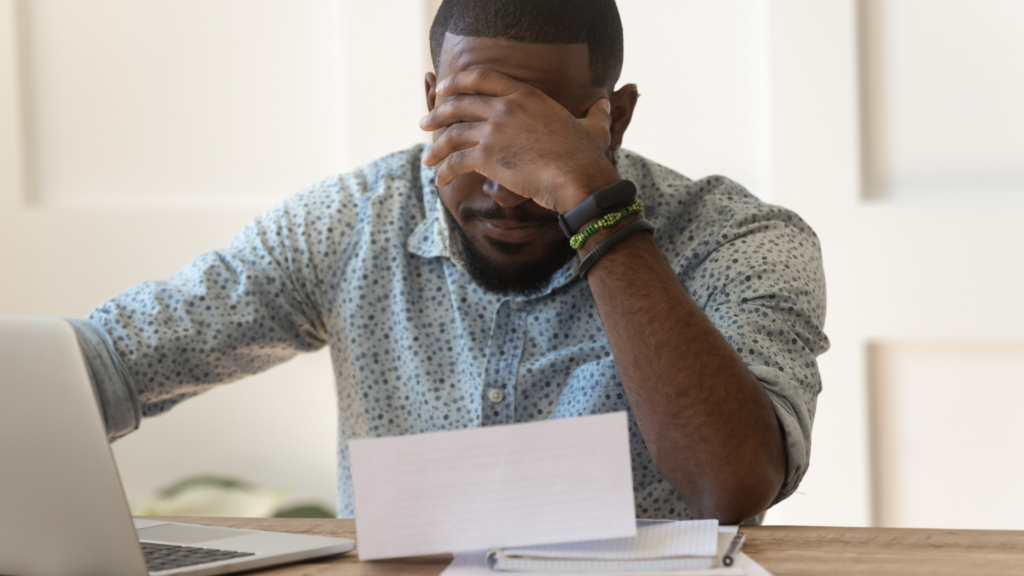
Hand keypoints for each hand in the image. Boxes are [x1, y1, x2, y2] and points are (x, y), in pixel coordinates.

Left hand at [419, 69, 620, 213]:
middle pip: (459, 104)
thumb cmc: (588, 156)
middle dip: (438, 113)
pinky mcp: (487, 157)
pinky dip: (444, 169)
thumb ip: (595, 114)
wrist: (580, 178)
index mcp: (526, 95)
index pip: (482, 78)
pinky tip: (439, 178)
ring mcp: (494, 130)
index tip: (443, 88)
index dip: (458, 82)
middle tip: (424, 122)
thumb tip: (605, 104)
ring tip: (427, 158)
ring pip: (452, 133)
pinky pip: (455, 160)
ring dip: (435, 145)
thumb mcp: (594, 127)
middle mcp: (505, 107)